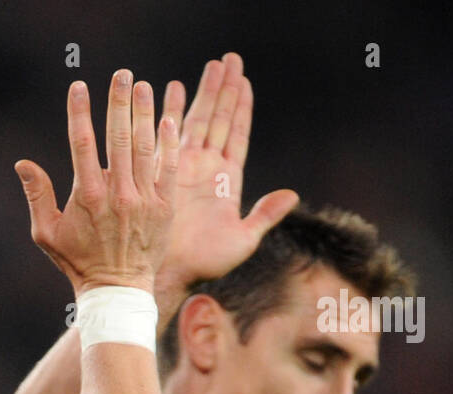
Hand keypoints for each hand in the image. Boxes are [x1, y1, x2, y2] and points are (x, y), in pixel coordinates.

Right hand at [16, 69, 179, 294]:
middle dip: (119, 102)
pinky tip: (166, 120)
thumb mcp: (46, 233)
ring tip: (143, 87)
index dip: (80, 111)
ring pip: (145, 148)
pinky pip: (167, 169)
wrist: (117, 290)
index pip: (82, 143)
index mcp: (87, 195)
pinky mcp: (163, 208)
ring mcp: (143, 200)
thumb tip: (23, 164)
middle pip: (117, 137)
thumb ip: (37, 195)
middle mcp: (117, 193)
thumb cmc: (78, 262)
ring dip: (144, 114)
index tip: (79, 86)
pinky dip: (167, 144)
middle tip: (122, 75)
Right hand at [159, 53, 298, 291]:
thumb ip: (265, 215)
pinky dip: (170, 112)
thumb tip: (291, 195)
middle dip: (223, 89)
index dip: (241, 107)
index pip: (237, 134)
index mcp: (228, 181)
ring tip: (209, 66)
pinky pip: (167, 136)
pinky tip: (170, 89)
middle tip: (228, 59)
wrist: (169, 274)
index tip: (244, 80)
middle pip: (218, 119)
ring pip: (196, 121)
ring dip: (203, 92)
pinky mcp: (161, 173)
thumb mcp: (243, 240)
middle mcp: (207, 170)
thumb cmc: (204, 264)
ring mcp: (184, 169)